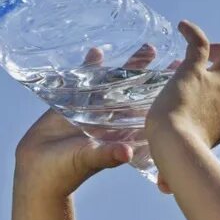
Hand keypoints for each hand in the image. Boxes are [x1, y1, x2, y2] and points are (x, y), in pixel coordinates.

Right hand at [13, 45, 181, 198]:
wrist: (38, 171)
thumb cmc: (65, 172)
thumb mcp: (87, 160)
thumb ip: (106, 155)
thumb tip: (126, 152)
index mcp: (121, 135)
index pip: (148, 112)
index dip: (164, 98)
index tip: (181, 80)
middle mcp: (112, 122)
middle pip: (137, 94)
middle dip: (152, 76)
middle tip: (172, 56)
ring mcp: (93, 113)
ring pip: (116, 84)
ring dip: (129, 67)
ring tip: (147, 47)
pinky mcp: (72, 106)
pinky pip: (85, 82)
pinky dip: (91, 67)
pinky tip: (97, 50)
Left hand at [145, 20, 219, 171]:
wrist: (175, 145)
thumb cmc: (182, 162)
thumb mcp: (189, 166)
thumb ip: (177, 177)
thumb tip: (165, 190)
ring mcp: (214, 82)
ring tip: (207, 50)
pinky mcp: (193, 71)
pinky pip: (199, 42)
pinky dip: (191, 31)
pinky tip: (180, 27)